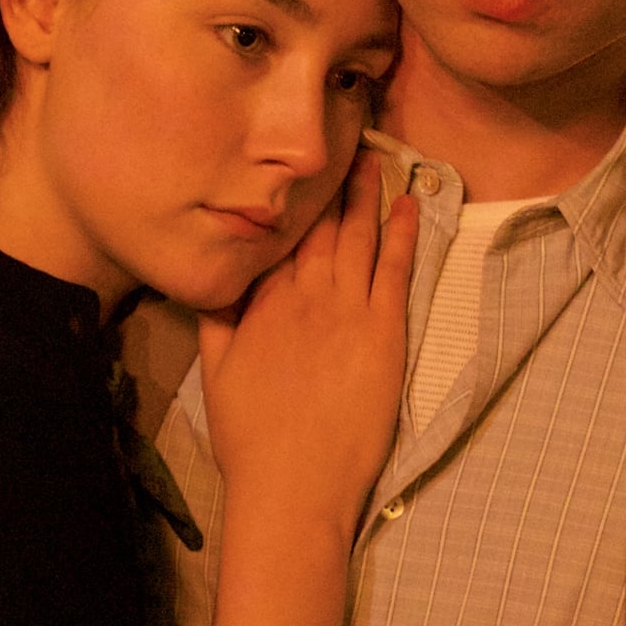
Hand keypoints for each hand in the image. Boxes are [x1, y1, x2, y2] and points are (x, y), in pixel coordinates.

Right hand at [199, 154, 419, 536]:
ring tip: (376, 156)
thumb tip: (215, 276)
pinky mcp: (383, 333)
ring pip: (358, 238)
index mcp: (261, 302)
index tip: (298, 169)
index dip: (291, 200)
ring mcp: (346, 311)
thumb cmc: (250, 438)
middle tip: (345, 140)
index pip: (278, 236)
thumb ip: (217, 319)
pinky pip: (395, 270)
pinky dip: (402, 234)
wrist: (292, 485)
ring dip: (368, 195)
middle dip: (331, 182)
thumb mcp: (216, 372)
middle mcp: (303, 296)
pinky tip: (410, 204)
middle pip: (320, 226)